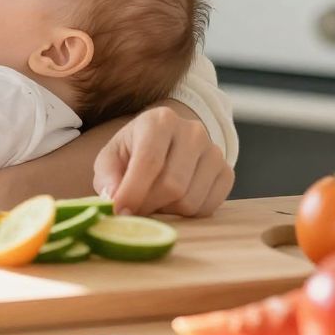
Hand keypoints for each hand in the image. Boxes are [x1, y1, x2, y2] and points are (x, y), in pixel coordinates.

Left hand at [93, 105, 233, 217]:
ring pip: (190, 201)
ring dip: (167, 211)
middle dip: (149, 205)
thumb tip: (113, 199)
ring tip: (155, 200)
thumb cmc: (133, 152)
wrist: (166, 146)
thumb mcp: (111, 158)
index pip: (150, 161)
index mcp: (160, 120)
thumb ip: (108, 177)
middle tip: (135, 210)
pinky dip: (188, 214)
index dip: (133, 191)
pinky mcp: (226, 172)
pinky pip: (208, 208)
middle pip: (172, 185)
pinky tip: (175, 202)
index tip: (119, 211)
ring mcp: (214, 151)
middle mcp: (192, 131)